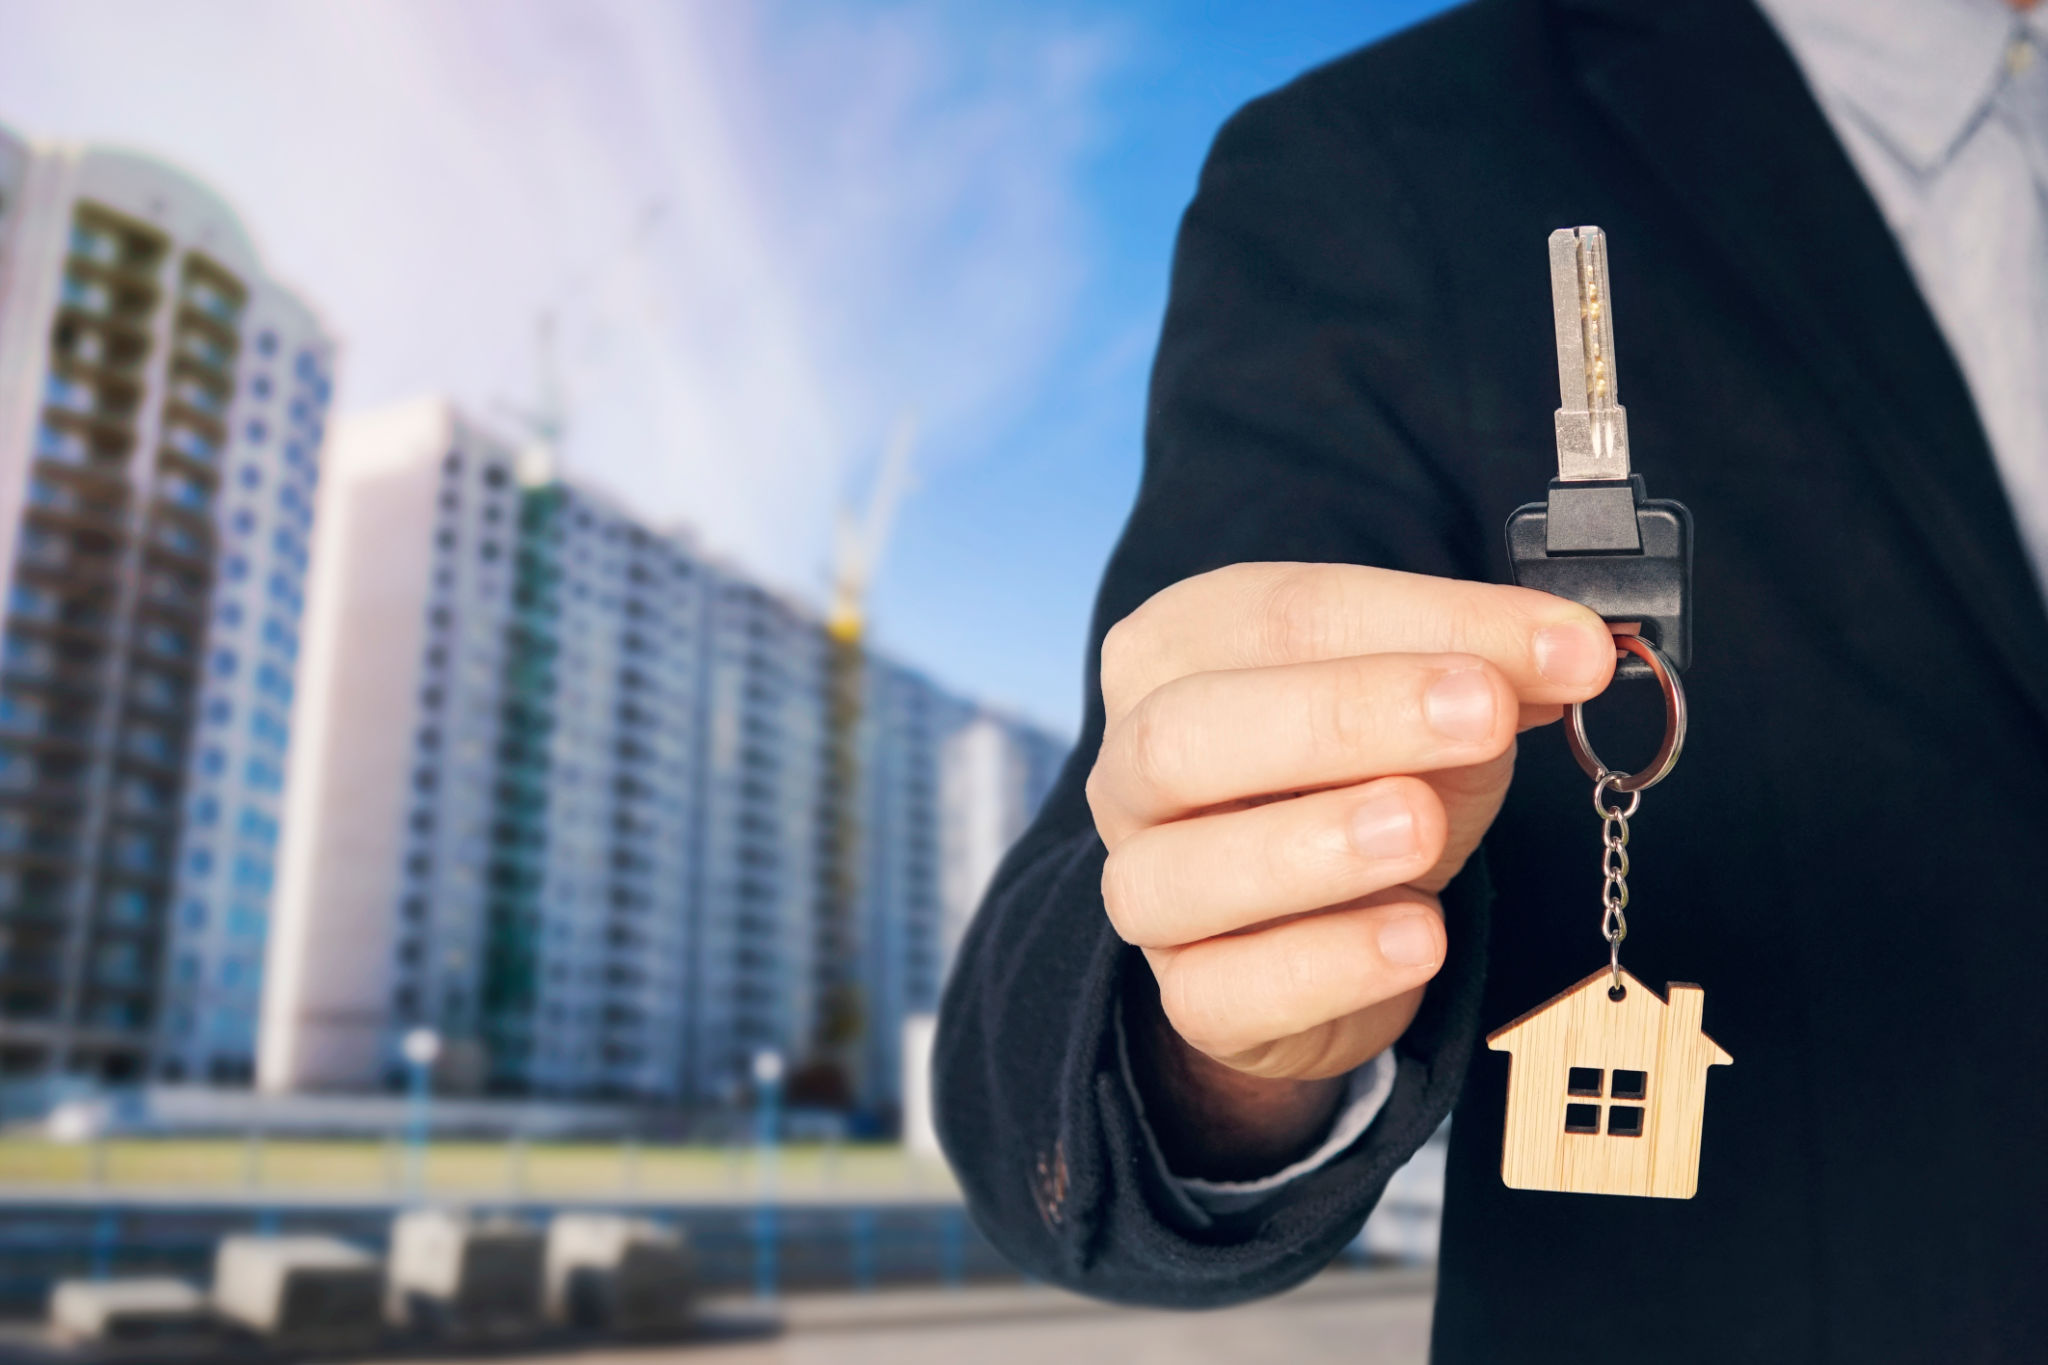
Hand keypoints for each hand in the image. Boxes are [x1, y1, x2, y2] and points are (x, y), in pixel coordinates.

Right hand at [1087, 562, 1614, 1176]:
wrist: (1328, 918)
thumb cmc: (1363, 778)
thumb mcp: (1432, 703)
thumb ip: (1485, 667)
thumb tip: (1569, 652)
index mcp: (1174, 652)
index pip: (1280, 616)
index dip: (1425, 622)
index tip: (1560, 647)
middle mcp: (1133, 768)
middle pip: (1188, 731)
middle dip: (1342, 715)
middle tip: (1479, 714)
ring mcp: (1144, 887)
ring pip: (1178, 868)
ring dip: (1311, 844)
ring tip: (1422, 827)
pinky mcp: (1189, 993)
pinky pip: (1227, 989)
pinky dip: (1327, 965)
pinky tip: (1415, 937)